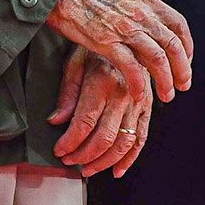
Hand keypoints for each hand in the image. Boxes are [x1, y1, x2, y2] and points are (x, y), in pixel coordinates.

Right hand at [45, 0, 192, 99]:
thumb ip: (136, 0)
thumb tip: (144, 7)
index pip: (178, 24)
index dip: (187, 46)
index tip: (185, 60)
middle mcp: (141, 13)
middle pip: (173, 45)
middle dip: (182, 69)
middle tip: (183, 85)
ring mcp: (124, 28)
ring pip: (157, 59)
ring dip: (165, 81)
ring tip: (167, 96)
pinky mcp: (106, 41)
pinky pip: (131, 67)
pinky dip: (139, 84)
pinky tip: (140, 95)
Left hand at [47, 46, 150, 176]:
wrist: (129, 34)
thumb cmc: (98, 47)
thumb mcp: (75, 62)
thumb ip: (67, 93)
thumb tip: (56, 121)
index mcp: (102, 81)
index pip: (84, 122)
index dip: (70, 142)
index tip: (59, 151)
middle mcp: (122, 94)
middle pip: (104, 137)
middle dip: (84, 155)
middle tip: (69, 161)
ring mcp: (138, 103)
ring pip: (123, 143)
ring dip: (104, 162)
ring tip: (88, 169)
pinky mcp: (148, 108)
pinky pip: (141, 138)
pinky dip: (129, 158)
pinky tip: (117, 170)